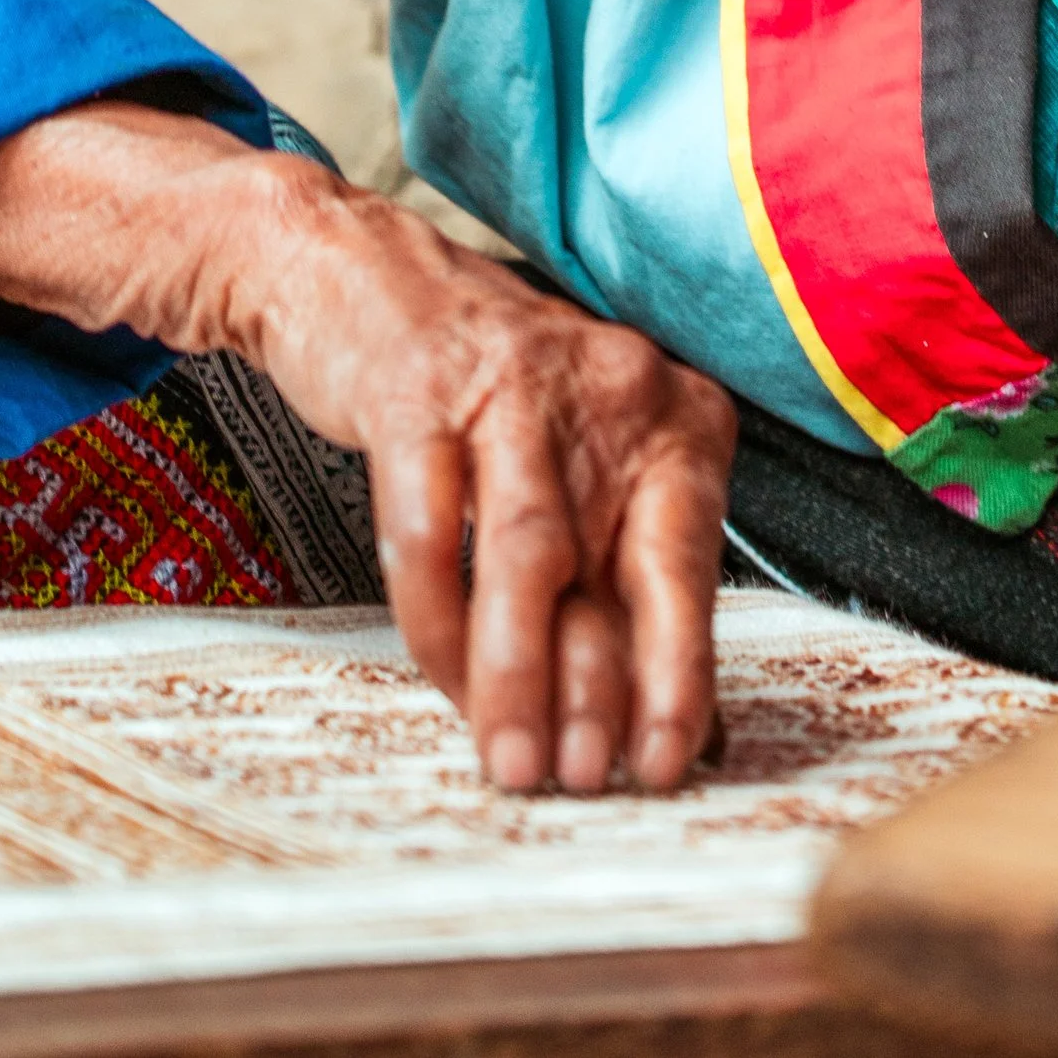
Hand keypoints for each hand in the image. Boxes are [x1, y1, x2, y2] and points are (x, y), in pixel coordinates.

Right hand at [227, 166, 736, 799]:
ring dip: (521, 670)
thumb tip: (638, 714)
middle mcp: (613, 389)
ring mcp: (517, 385)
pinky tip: (440, 675)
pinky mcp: (422, 391)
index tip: (669, 760)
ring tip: (512, 762)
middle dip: (608, 685)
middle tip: (588, 779)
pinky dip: (434, 615)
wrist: (365, 277)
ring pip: (530, 552)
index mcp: (673, 414)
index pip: (691, 557)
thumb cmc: (491, 394)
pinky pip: (429, 528)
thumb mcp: (581, 463)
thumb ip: (610, 570)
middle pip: (621, 559)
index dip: (681, 667)